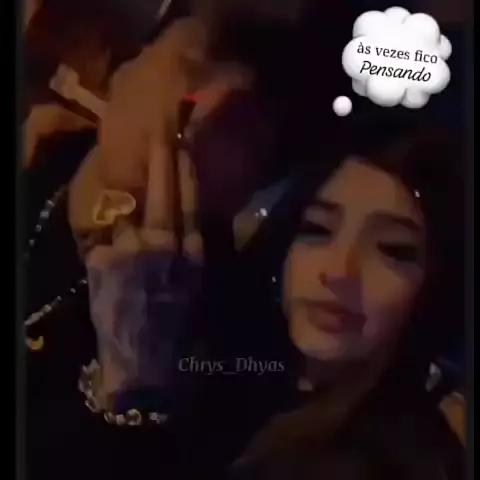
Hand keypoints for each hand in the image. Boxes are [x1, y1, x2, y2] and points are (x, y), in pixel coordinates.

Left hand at [86, 130, 201, 407]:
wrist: (144, 366)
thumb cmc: (180, 334)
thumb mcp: (194, 290)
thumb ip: (188, 254)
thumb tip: (181, 227)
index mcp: (190, 256)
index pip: (189, 205)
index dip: (186, 175)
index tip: (184, 147)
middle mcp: (161, 248)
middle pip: (161, 198)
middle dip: (161, 163)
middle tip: (161, 132)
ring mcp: (128, 254)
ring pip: (127, 213)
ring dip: (130, 194)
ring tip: (130, 181)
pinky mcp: (101, 265)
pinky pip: (104, 240)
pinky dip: (107, 237)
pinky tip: (112, 241)